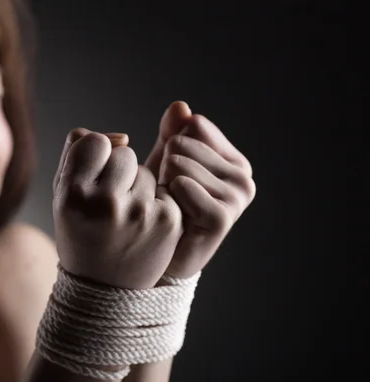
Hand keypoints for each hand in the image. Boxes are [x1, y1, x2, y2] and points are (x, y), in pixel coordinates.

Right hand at [53, 128, 182, 289]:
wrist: (104, 289)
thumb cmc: (81, 233)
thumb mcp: (63, 195)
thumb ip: (79, 152)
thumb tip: (122, 136)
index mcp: (73, 193)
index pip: (94, 141)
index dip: (95, 158)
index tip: (92, 182)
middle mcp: (105, 202)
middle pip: (125, 153)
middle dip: (119, 172)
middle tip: (110, 205)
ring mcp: (139, 212)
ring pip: (146, 171)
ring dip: (139, 188)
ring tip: (126, 218)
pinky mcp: (167, 221)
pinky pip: (165, 189)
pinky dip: (157, 204)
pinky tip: (145, 227)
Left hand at [145, 102, 256, 278]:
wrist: (159, 254)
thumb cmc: (163, 205)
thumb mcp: (165, 163)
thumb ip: (172, 134)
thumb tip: (181, 106)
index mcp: (233, 160)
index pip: (195, 126)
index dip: (171, 147)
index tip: (173, 174)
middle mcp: (242, 176)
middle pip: (184, 143)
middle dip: (165, 168)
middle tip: (170, 194)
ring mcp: (237, 198)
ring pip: (180, 165)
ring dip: (163, 185)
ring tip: (171, 205)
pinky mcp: (222, 218)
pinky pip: (183, 186)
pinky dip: (167, 198)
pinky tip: (172, 214)